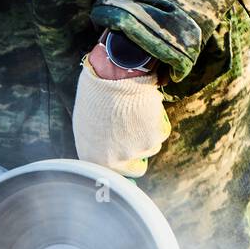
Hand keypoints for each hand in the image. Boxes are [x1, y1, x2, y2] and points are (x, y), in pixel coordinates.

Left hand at [72, 46, 170, 177]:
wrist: (113, 75)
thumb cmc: (98, 93)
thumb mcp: (88, 124)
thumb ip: (99, 144)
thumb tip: (111, 152)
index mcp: (94, 158)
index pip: (114, 173)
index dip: (124, 162)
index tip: (130, 155)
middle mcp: (114, 160)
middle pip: (136, 167)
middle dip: (139, 151)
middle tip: (138, 131)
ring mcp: (134, 151)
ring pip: (150, 147)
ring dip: (148, 131)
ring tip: (137, 110)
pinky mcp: (152, 139)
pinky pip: (161, 132)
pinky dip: (158, 120)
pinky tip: (147, 105)